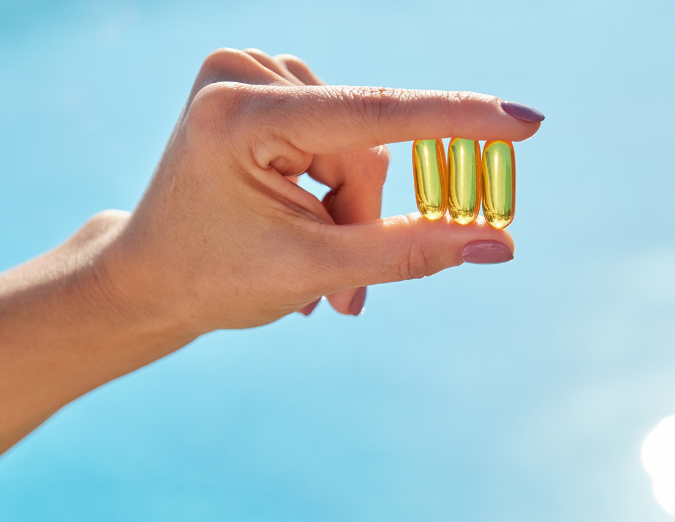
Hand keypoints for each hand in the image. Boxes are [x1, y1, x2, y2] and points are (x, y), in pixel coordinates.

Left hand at [99, 48, 542, 331]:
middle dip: (363, 221)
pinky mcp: (260, 86)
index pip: (374, 114)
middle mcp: (240, 74)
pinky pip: (337, 137)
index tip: (526, 122)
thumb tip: (498, 243)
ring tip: (315, 269)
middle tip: (347, 294)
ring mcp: (249, 74)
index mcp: (240, 116)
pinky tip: (301, 227)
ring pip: (357, 147)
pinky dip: (333, 190)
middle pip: (365, 148)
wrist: (149, 277)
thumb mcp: (314, 272)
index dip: (456, 122)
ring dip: (349, 212)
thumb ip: (408, 251)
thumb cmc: (215, 279)